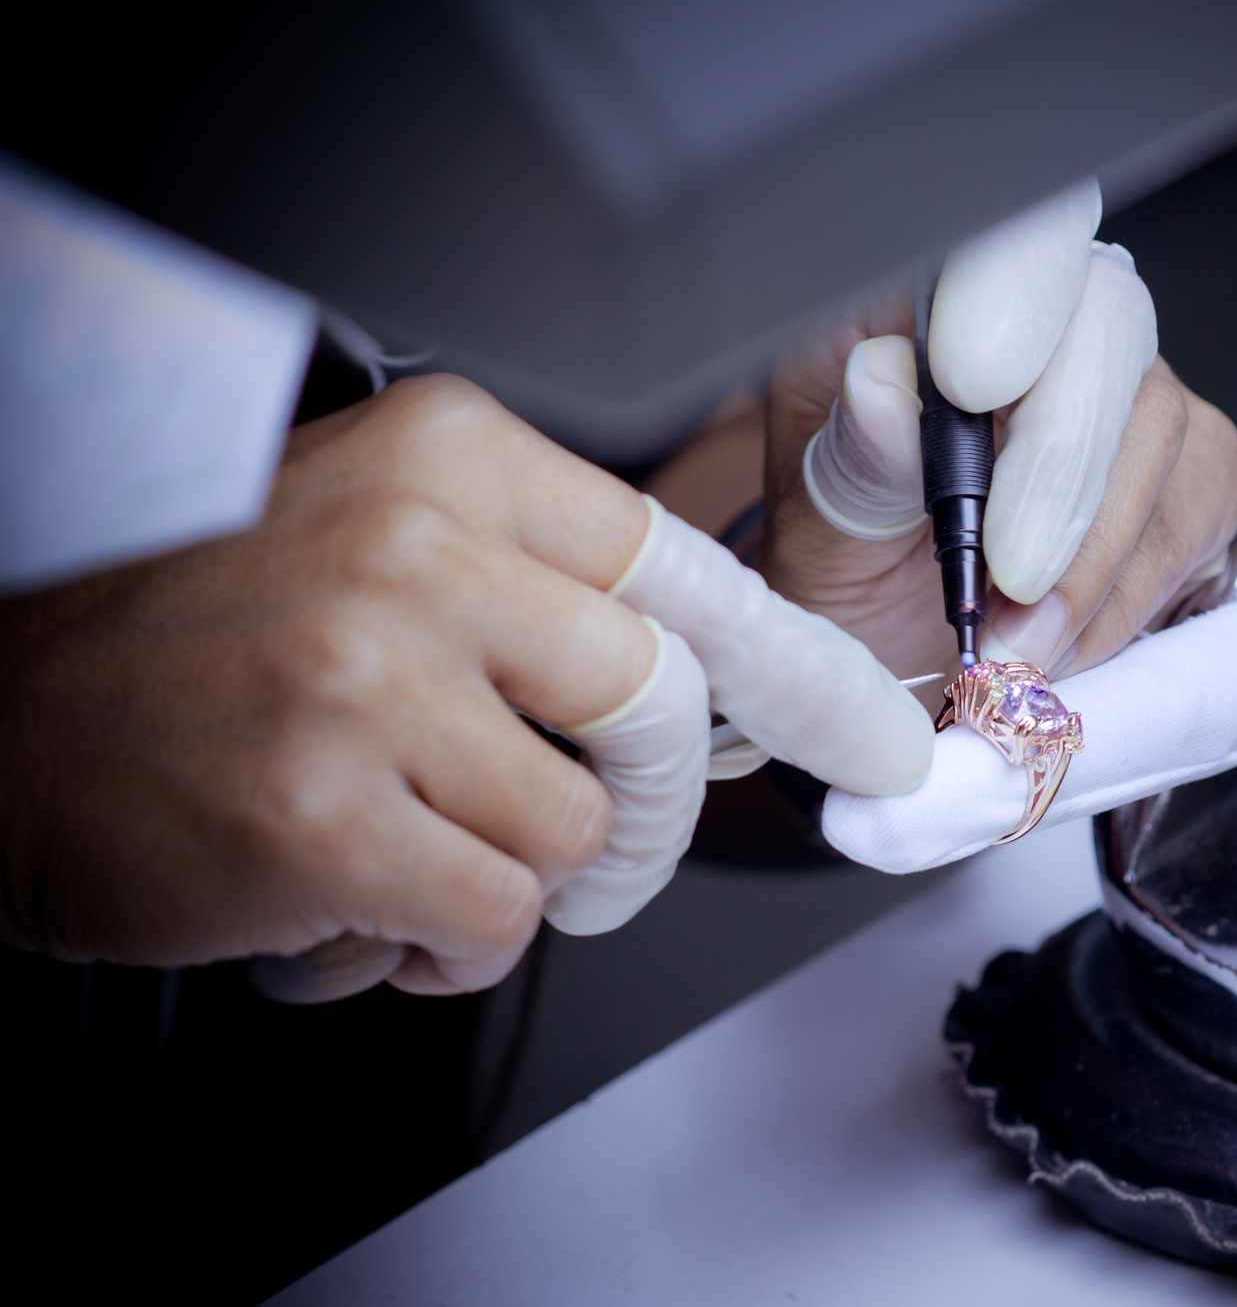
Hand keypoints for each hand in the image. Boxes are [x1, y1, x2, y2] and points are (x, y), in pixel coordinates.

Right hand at [0, 375, 930, 993]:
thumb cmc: (196, 634)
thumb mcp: (376, 536)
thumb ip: (534, 587)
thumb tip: (708, 684)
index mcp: (452, 460)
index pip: (685, 571)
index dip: (793, 672)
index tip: (871, 739)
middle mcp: (421, 549)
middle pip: (663, 705)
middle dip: (652, 805)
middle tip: (594, 839)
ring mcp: (372, 681)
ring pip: (586, 827)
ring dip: (537, 881)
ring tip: (438, 861)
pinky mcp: (327, 816)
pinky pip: (502, 915)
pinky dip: (462, 945)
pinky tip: (384, 914)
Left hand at [758, 180, 1236, 684]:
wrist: (903, 651)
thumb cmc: (854, 569)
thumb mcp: (818, 525)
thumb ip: (853, 458)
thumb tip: (878, 384)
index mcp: (928, 298)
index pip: (1003, 236)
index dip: (1011, 292)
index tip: (971, 385)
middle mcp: (1047, 320)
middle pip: (1108, 324)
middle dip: (1059, 469)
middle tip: (1008, 581)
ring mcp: (1130, 387)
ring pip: (1162, 428)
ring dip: (1091, 561)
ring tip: (1019, 644)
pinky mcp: (1189, 466)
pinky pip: (1193, 511)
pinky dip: (1128, 598)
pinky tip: (1065, 641)